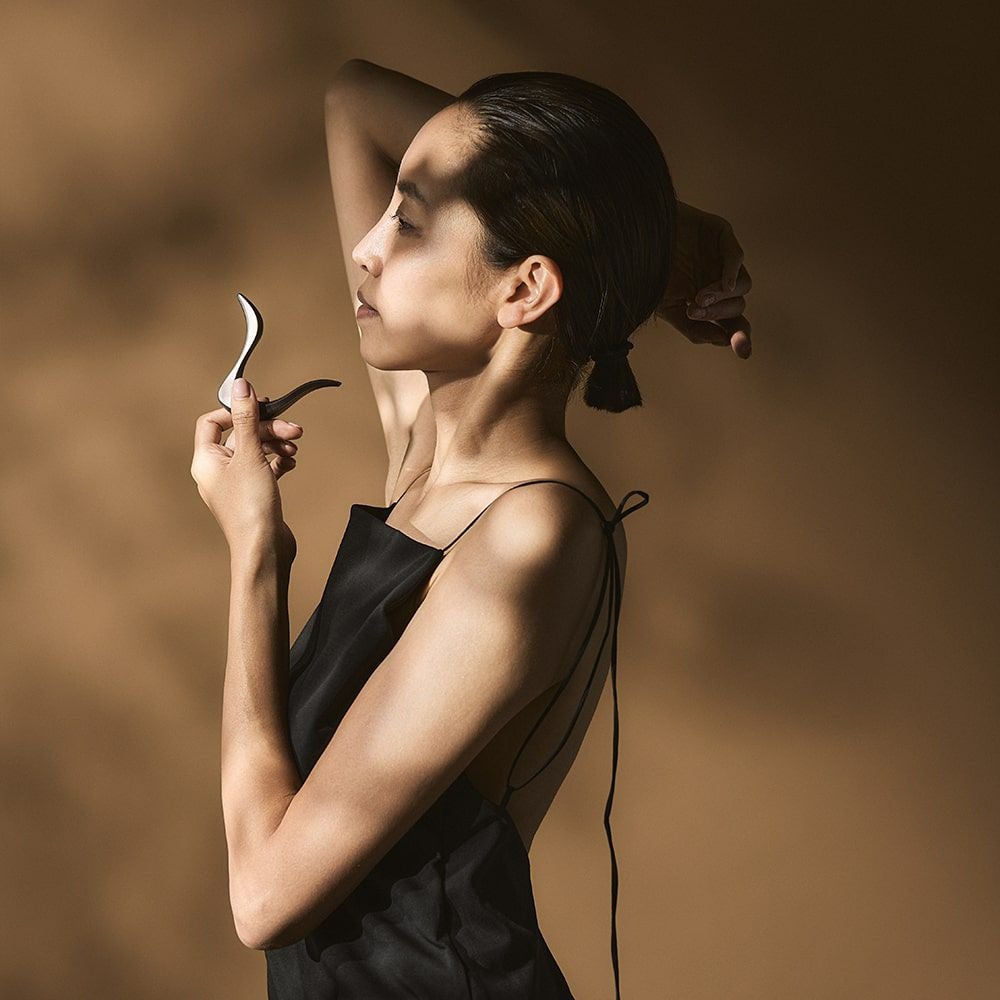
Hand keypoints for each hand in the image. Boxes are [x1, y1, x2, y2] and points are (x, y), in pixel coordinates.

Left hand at [190, 377, 302, 562]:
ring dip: (277, 444)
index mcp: (206, 460)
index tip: (260, 408)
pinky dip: (279, 461)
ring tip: (295, 448)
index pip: (212, 421)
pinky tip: (291, 463)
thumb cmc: (251, 507)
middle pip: (241, 435)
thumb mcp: (250, 454)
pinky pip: (265, 467)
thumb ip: (246, 418)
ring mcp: (236, 484)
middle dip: (269, 429)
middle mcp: (216, 470)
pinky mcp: (254, 494)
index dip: (236, 411)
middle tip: (293, 429)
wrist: (264, 549)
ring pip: (256, 450)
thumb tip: (241, 386)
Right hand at [656, 201, 752, 358]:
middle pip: (737, 306)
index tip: (743, 352)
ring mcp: (721, 258)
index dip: (740, 337)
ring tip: (698, 297)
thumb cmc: (649, 272)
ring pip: (743, 285)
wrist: (633, 237)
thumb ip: (694, 328)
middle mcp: (718, 281)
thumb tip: (723, 340)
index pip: (732, 323)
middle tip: (694, 310)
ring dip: (723, 296)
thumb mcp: (667, 309)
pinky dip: (732, 272)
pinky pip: (736, 257)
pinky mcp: (721, 235)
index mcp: (708, 301)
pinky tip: (722, 284)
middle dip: (719, 313)